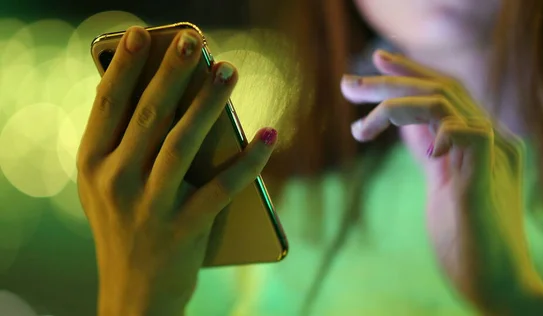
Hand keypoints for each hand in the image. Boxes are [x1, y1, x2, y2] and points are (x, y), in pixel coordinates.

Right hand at [77, 26, 277, 315]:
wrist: (133, 294)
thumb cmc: (125, 227)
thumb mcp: (108, 185)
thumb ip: (122, 143)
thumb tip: (164, 91)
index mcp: (92, 164)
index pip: (107, 104)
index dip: (125, 66)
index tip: (141, 34)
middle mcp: (115, 183)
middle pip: (148, 116)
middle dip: (172, 74)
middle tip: (194, 42)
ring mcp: (149, 208)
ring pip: (182, 144)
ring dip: (208, 105)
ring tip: (228, 72)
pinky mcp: (184, 230)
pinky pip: (222, 188)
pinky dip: (250, 160)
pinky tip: (270, 134)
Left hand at [341, 50, 542, 313]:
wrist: (497, 288)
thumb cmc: (467, 242)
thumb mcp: (441, 187)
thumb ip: (430, 153)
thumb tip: (406, 124)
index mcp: (477, 143)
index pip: (443, 91)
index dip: (409, 72)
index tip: (373, 62)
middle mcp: (490, 142)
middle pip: (441, 88)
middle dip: (389, 82)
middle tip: (346, 85)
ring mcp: (493, 159)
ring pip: (447, 102)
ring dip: (395, 105)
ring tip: (361, 130)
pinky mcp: (489, 181)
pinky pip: (474, 135)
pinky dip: (442, 131)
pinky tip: (424, 151)